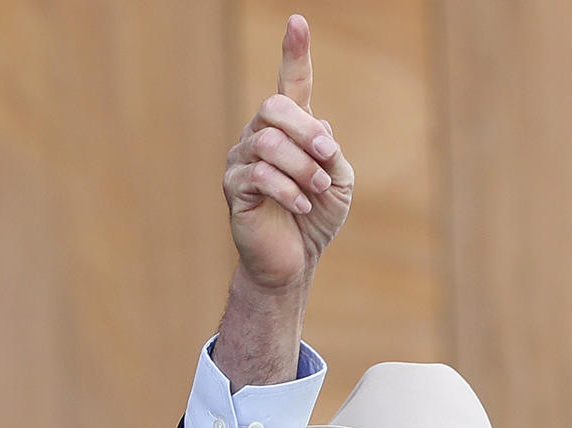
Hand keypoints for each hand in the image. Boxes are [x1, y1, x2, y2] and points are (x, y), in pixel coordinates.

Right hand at [226, 15, 352, 292]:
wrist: (291, 261)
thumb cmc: (314, 218)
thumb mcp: (338, 179)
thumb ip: (330, 151)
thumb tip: (316, 129)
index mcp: (289, 129)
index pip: (291, 84)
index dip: (294, 53)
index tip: (297, 22)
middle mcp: (259, 136)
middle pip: (275, 108)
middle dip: (306, 131)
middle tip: (327, 158)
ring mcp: (242, 161)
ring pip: (268, 142)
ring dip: (300, 166)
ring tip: (316, 188)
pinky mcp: (233, 189)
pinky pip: (259, 175)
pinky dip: (287, 189)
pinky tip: (300, 204)